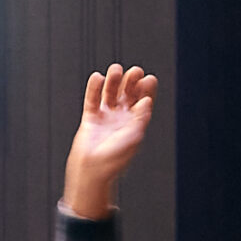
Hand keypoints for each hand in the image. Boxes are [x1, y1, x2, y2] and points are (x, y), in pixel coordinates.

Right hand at [62, 64, 156, 219]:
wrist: (92, 170)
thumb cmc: (114, 159)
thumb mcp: (133, 138)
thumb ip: (140, 118)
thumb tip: (147, 101)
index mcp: (135, 124)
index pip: (143, 102)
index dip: (146, 90)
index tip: (149, 78)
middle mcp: (121, 118)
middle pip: (128, 95)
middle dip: (131, 82)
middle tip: (135, 71)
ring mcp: (106, 117)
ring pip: (110, 93)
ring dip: (114, 81)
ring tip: (116, 70)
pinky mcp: (91, 118)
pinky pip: (93, 99)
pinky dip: (94, 88)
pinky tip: (97, 77)